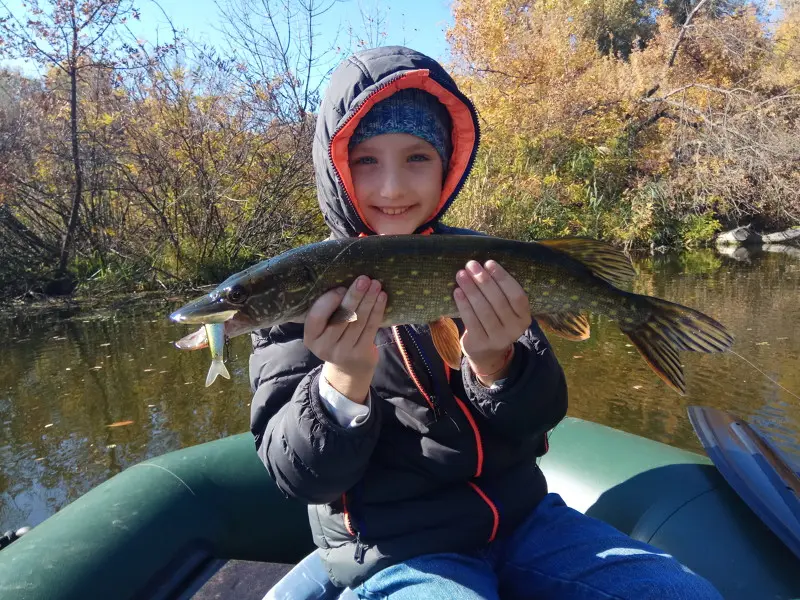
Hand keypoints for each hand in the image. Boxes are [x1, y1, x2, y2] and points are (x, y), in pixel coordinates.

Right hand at [304, 276, 385, 402]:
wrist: (349, 368)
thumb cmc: (336, 337)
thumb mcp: (324, 328)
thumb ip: (328, 310)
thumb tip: (346, 280)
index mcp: (311, 336)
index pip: (316, 316)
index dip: (329, 301)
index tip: (341, 288)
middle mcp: (325, 346)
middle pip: (341, 317)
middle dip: (354, 296)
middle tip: (364, 279)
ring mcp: (343, 352)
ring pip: (358, 321)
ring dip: (369, 300)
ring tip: (376, 284)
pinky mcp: (361, 353)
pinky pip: (371, 328)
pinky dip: (377, 311)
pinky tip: (382, 297)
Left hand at [454, 260, 530, 381]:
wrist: (486, 352)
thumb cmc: (495, 321)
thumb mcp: (505, 311)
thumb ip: (501, 293)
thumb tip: (483, 265)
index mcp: (524, 317)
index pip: (517, 295)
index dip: (503, 278)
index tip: (489, 263)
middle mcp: (514, 329)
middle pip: (498, 301)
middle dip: (483, 280)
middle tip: (471, 265)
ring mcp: (498, 338)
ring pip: (483, 310)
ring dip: (471, 289)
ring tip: (461, 275)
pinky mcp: (480, 343)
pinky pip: (471, 320)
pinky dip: (463, 304)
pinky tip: (457, 292)